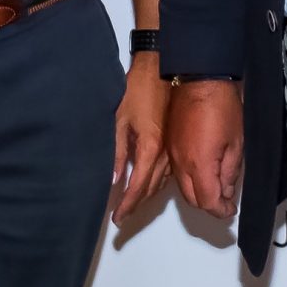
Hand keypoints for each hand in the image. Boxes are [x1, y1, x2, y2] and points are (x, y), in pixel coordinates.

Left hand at [111, 54, 171, 224]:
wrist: (161, 67)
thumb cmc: (137, 89)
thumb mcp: (119, 119)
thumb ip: (117, 151)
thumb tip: (113, 179)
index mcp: (150, 147)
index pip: (137, 186)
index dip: (127, 205)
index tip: (117, 219)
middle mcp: (164, 152)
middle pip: (151, 189)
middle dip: (136, 205)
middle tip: (122, 217)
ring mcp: (172, 146)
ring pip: (161, 182)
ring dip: (147, 196)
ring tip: (132, 205)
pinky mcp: (174, 139)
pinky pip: (167, 170)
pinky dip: (156, 182)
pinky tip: (148, 183)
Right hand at [167, 79, 242, 219]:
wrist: (199, 78)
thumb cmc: (221, 105)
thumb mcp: (236, 142)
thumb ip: (230, 172)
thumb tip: (225, 191)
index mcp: (198, 164)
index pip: (207, 201)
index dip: (221, 211)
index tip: (230, 210)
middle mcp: (180, 163)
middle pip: (192, 199)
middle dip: (209, 204)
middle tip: (224, 201)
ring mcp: (172, 153)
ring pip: (181, 186)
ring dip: (198, 192)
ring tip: (216, 186)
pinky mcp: (169, 144)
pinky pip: (176, 171)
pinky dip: (189, 178)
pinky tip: (202, 171)